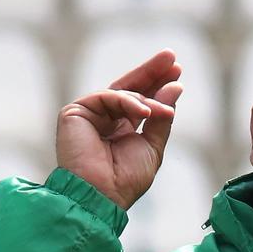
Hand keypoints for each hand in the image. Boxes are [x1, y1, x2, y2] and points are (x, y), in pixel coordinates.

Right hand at [55, 49, 183, 211]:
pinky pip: (106, 96)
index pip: (140, 100)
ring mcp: (89, 114)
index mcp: (121, 129)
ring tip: (165, 109)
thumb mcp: (152, 146)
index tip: (177, 71)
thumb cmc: (126, 180)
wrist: (101, 195)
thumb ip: (162, 117)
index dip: (157, 84)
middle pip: (129, 88)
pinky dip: (128, 101)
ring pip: (121, 92)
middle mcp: (104, 119)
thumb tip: (176, 86)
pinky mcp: (75, 112)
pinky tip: (145, 111)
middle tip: (171, 56)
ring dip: (147, 97)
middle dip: (151, 72)